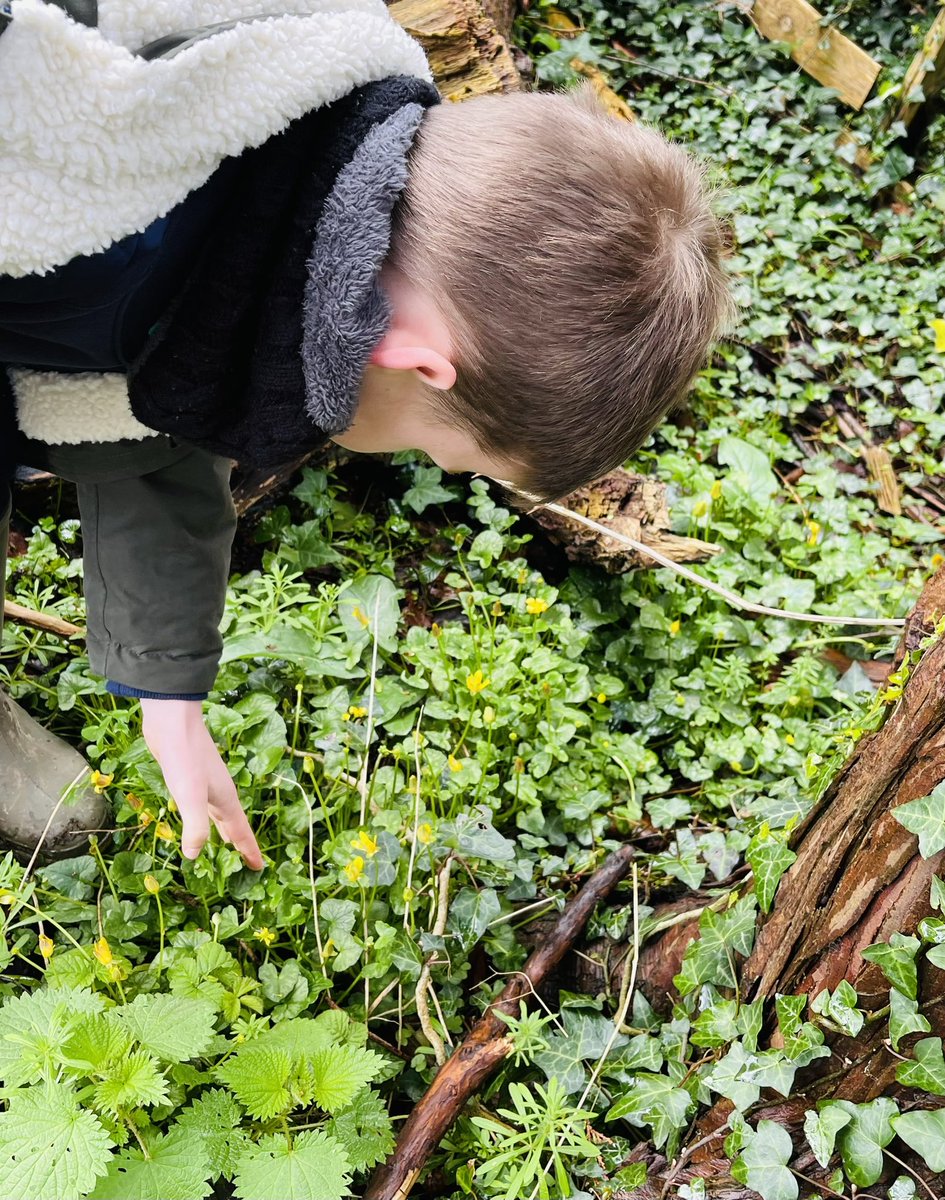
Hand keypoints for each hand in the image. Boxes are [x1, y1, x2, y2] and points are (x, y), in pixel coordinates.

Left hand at [140, 699, 262, 869]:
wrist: (174, 724)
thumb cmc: (185, 759)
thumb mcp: (190, 796)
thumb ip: (196, 826)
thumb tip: (194, 855)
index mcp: (225, 800)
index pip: (241, 832)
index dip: (249, 851)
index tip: (258, 868)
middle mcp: (220, 793)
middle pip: (234, 824)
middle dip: (240, 844)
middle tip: (247, 862)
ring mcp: (207, 785)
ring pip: (220, 814)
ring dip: (225, 830)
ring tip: (226, 845)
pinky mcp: (192, 778)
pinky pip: (206, 806)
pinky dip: (208, 818)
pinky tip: (200, 816)